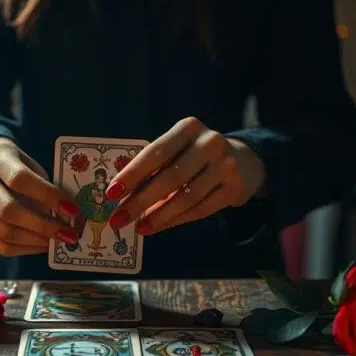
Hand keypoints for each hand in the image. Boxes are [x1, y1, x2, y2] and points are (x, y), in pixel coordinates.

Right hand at [0, 137, 79, 255]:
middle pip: (9, 211)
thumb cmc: (17, 166)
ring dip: (37, 241)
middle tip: (69, 234)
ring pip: (6, 233)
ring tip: (59, 241)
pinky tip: (43, 245)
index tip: (73, 210)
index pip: (20, 180)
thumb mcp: (31, 166)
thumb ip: (46, 186)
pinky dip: (27, 249)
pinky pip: (2, 245)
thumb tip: (71, 217)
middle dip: (44, 226)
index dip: (48, 196)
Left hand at [105, 118, 265, 234]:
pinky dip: (176, 220)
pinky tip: (158, 226)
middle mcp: (209, 143)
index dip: (132, 174)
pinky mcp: (235, 188)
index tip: (110, 193)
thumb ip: (152, 165)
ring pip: (186, 198)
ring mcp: (226, 166)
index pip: (155, 153)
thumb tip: (118, 192)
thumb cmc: (195, 155)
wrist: (244, 161)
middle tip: (118, 219)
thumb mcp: (177, 149)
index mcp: (188, 128)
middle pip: (170, 178)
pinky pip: (200, 209)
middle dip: (140, 201)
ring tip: (138, 227)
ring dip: (158, 216)